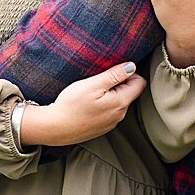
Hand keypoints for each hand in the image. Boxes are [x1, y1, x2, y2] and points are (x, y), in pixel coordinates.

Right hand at [18, 63, 145, 146]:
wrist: (55, 128)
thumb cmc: (72, 105)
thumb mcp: (93, 84)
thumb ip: (115, 74)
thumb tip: (132, 66)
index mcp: (121, 102)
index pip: (139, 83)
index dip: (128, 73)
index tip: (111, 72)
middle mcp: (120, 115)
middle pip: (129, 92)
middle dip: (118, 84)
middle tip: (98, 82)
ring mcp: (112, 123)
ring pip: (119, 102)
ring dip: (110, 95)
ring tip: (91, 93)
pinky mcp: (102, 128)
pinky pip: (109, 112)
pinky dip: (102, 105)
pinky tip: (88, 105)